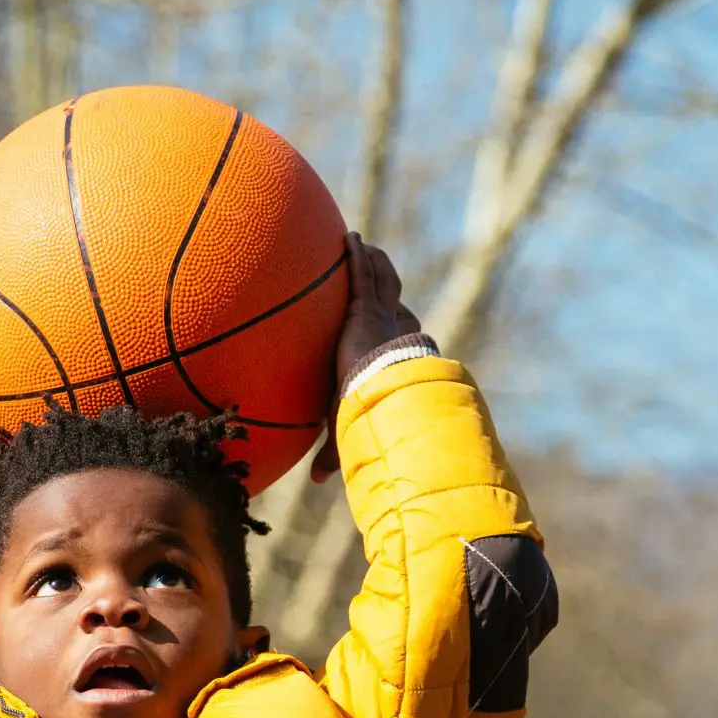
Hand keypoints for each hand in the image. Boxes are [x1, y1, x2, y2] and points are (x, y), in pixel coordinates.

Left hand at [310, 233, 422, 482]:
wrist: (384, 391)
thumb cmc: (371, 412)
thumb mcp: (348, 428)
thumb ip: (331, 452)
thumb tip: (316, 480)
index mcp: (393, 359)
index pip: (401, 339)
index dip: (400, 330)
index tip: (394, 326)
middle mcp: (393, 332)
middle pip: (396, 305)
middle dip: (390, 292)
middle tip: (382, 283)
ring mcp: (380, 315)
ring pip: (383, 282)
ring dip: (375, 265)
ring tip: (363, 246)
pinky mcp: (365, 305)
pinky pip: (362, 272)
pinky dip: (357, 254)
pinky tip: (348, 238)